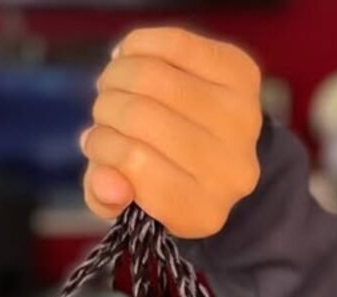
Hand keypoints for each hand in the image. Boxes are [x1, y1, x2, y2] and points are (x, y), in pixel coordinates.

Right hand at [81, 27, 262, 238]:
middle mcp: (230, 170)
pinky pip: (176, 44)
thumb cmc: (161, 178)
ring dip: (118, 74)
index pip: (136, 164)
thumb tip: (108, 182)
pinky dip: (140, 45)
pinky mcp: (242, 75)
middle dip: (107, 106)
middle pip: (142, 116)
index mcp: (200, 212)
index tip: (94, 141)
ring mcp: (242, 120)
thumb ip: (105, 199)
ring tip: (113, 84)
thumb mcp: (127, 202)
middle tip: (103, 108)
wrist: (216, 154)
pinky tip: (130, 55)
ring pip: (155, 78)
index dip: (104, 145)